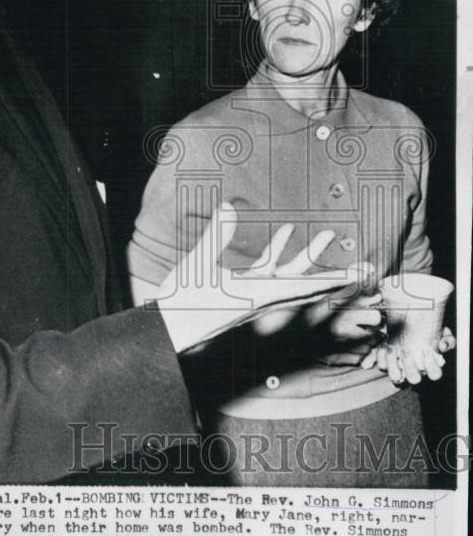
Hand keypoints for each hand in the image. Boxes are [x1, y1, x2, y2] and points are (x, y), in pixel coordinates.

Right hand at [158, 203, 372, 352]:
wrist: (168, 331)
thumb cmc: (182, 303)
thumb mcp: (198, 265)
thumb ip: (215, 235)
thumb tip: (227, 204)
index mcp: (258, 296)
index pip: (306, 286)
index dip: (335, 279)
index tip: (360, 276)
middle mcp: (263, 300)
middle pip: (310, 286)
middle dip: (338, 275)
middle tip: (367, 268)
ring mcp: (254, 298)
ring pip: (294, 279)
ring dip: (311, 258)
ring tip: (327, 236)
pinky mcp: (243, 294)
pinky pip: (272, 274)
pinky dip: (282, 255)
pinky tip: (284, 234)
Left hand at [361, 326, 455, 384]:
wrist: (410, 323)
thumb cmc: (429, 332)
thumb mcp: (443, 333)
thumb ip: (448, 340)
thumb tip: (442, 346)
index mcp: (430, 366)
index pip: (435, 375)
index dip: (431, 366)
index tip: (426, 351)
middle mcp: (415, 370)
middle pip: (414, 379)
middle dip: (410, 366)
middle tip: (406, 350)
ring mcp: (400, 368)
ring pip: (395, 376)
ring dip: (392, 363)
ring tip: (392, 347)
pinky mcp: (387, 362)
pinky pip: (382, 365)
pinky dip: (381, 355)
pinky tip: (384, 344)